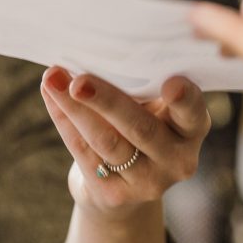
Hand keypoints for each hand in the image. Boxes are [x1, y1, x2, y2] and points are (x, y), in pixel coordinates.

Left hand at [40, 67, 210, 220]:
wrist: (126, 184)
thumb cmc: (142, 124)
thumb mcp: (155, 108)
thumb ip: (141, 86)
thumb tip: (96, 49)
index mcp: (192, 129)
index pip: (192, 113)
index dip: (185, 99)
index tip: (171, 83)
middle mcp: (176, 159)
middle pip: (140, 127)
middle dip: (107, 101)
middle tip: (79, 81)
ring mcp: (147, 181)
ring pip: (106, 141)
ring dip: (74, 108)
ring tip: (53, 79)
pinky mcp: (114, 193)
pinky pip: (83, 151)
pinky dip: (64, 119)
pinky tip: (50, 94)